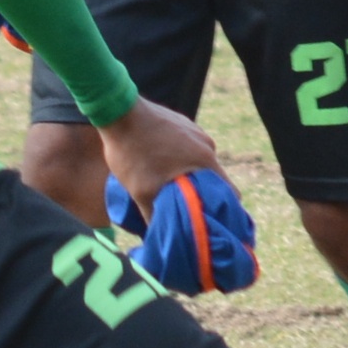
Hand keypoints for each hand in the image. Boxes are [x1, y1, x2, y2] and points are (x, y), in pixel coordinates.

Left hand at [96, 97, 218, 214]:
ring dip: (188, 175)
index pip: (229, 193)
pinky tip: (160, 163)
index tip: (212, 223)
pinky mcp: (183, 122)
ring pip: (198, 162)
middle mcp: (207, 145)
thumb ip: (154, 216)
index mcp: (205, 161)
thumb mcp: (141, 191)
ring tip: (167, 185)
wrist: (118, 111)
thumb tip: (158, 236)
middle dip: (201, 195)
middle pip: (213, 179)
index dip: (222, 211)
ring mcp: (195, 130)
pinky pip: (187, 147)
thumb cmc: (132, 152)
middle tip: (184, 208)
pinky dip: (179, 159)